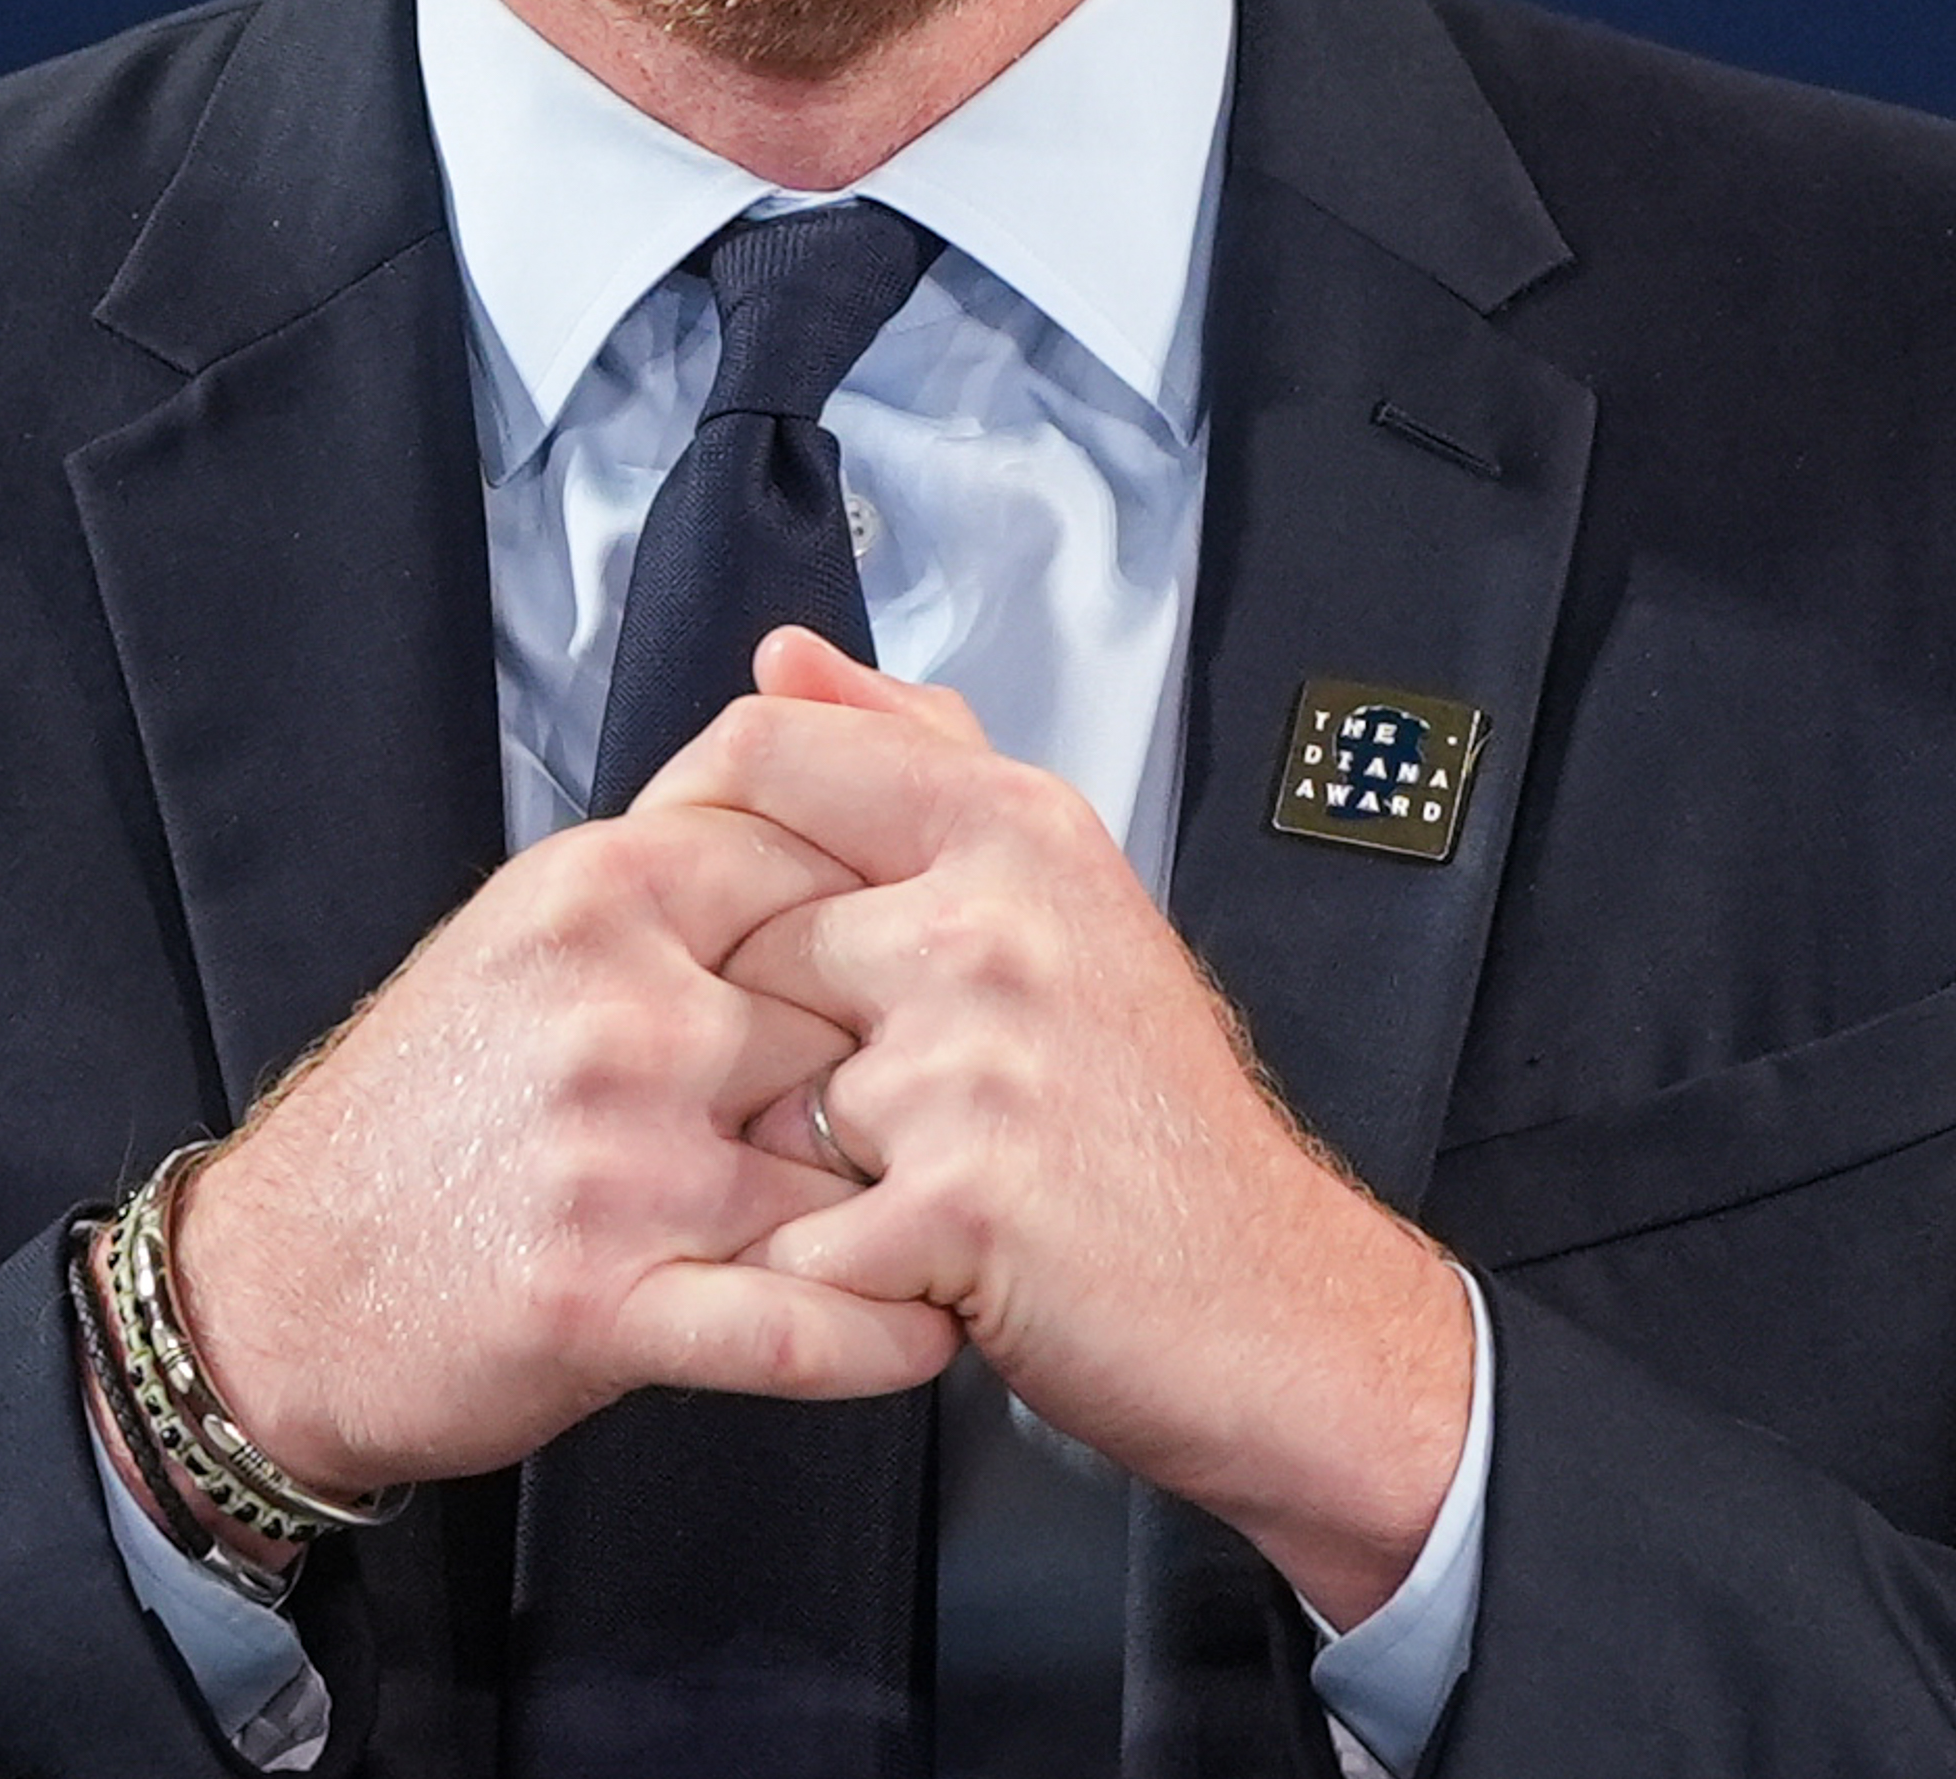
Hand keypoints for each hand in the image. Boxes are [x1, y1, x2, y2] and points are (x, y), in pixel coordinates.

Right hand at [172, 799, 960, 1499]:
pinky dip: (884, 1333)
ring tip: (997, 1220)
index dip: (911, 900)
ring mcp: (614, 1155)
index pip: (822, 845)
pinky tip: (930, 1327)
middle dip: (929, 1054)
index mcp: (605, 889)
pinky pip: (798, 1321)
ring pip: (846, 1161)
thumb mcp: (538, 923)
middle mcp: (617, 1005)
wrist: (277, 1280)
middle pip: (858, 1000)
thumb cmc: (426, 1101)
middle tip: (1005, 1094)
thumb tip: (827, 766)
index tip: (970, 942)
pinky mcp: (601, 1301)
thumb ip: (681, 854)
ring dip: (926, 1200)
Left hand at [642, 630, 1473, 1627]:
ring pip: (761, 1090)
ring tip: (911, 1184)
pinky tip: (907, 1267)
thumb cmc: (1150, 1106)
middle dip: (774, 1035)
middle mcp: (990, 921)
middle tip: (878, 1100)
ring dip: (803, 1159)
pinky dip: (823, 1271)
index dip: (693, 818)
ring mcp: (972, 1060)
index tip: (689, 885)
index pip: (771, 752)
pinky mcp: (955, 1203)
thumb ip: (912, 752)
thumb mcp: (1058, 883)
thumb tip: (786, 654)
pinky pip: (794, 1230)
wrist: (1267, 1301)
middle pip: (746, 939)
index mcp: (1012, 826)